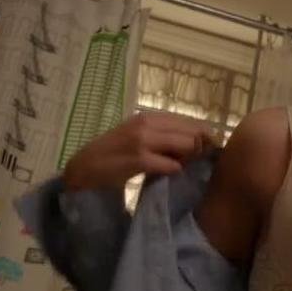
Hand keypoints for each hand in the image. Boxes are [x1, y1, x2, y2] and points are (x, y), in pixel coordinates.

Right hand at [62, 111, 220, 191]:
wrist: (84, 169)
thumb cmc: (115, 155)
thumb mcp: (140, 137)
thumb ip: (165, 136)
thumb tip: (199, 142)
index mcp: (150, 116)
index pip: (191, 122)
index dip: (205, 137)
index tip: (207, 151)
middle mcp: (147, 123)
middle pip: (194, 132)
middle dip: (201, 149)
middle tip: (194, 162)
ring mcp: (142, 140)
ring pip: (187, 145)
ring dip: (188, 159)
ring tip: (178, 167)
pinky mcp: (138, 159)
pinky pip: (171, 165)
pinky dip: (174, 170)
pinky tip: (166, 174)